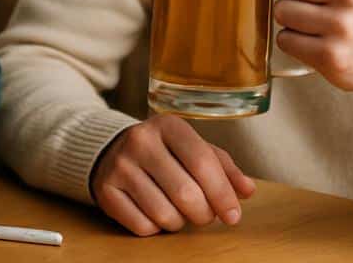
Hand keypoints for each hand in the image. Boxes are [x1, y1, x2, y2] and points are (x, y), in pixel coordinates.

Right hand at [91, 114, 255, 235]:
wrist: (111, 150)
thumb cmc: (165, 152)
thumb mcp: (193, 148)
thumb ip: (223, 166)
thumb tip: (247, 190)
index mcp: (168, 125)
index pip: (202, 162)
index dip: (223, 194)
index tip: (233, 215)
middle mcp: (141, 141)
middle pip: (186, 193)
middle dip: (204, 214)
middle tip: (205, 215)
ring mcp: (120, 165)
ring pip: (164, 214)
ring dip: (180, 222)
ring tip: (179, 211)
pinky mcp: (105, 190)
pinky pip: (142, 226)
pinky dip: (156, 228)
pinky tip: (155, 212)